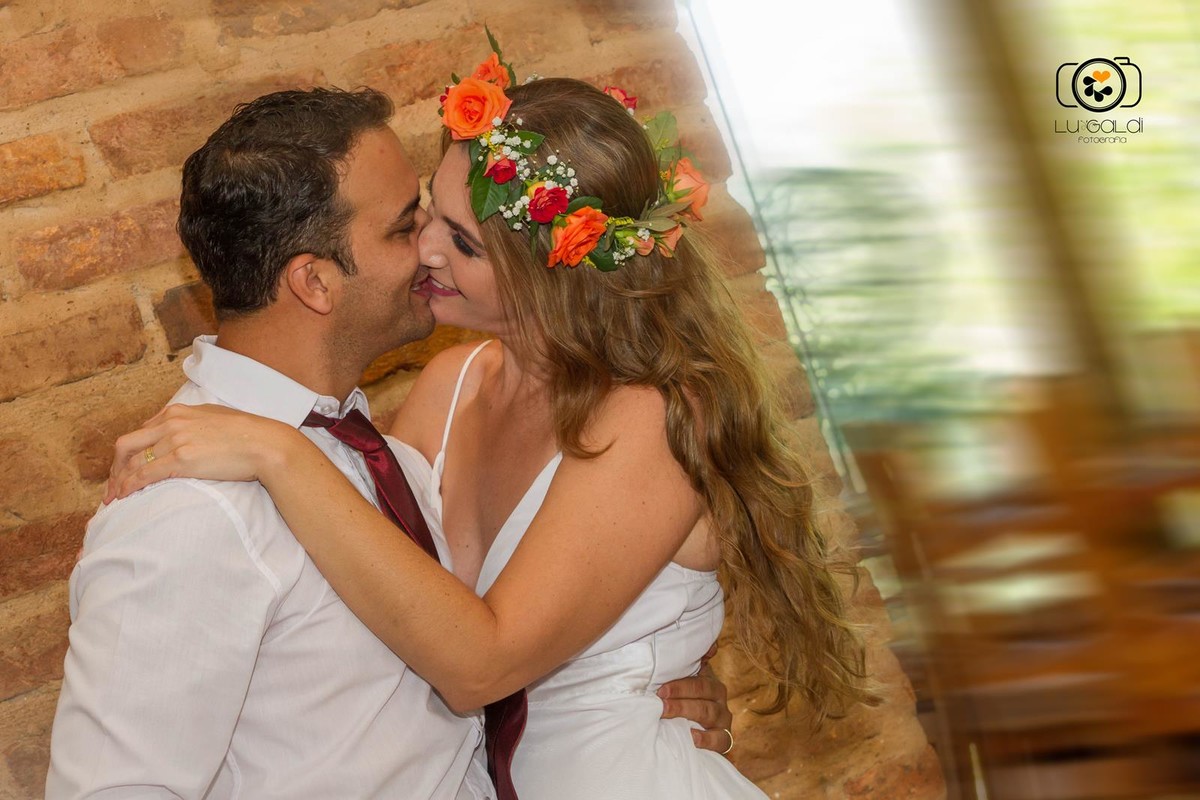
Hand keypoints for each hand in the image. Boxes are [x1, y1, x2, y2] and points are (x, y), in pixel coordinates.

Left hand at [104, 404, 291, 502]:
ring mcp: (175, 439)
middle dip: (116, 467)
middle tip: (114, 486)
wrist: (265, 443)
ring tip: (114, 498)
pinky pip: (144, 474)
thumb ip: (194, 424)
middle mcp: (171, 422)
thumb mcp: (215, 419)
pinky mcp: (181, 459)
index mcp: (178, 411)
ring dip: (119, 481)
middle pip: (127, 445)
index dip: (130, 453)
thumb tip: (186, 437)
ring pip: (132, 461)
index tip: (126, 469)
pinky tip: (124, 497)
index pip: (141, 432)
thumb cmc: (247, 434)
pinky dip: (129, 486)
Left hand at [657, 645, 733, 754]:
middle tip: (659, 698)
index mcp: (709, 682)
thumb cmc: (683, 704)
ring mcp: (723, 719)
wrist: (693, 733)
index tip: (660, 688)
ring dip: (686, 711)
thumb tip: (710, 645)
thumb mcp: (684, 682)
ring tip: (666, 712)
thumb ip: (688, 663)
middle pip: (702, 691)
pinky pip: (721, 739)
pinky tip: (691, 737)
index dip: (679, 683)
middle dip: (679, 693)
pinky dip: (707, 739)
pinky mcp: (724, 740)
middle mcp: (719, 698)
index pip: (698, 679)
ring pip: (708, 712)